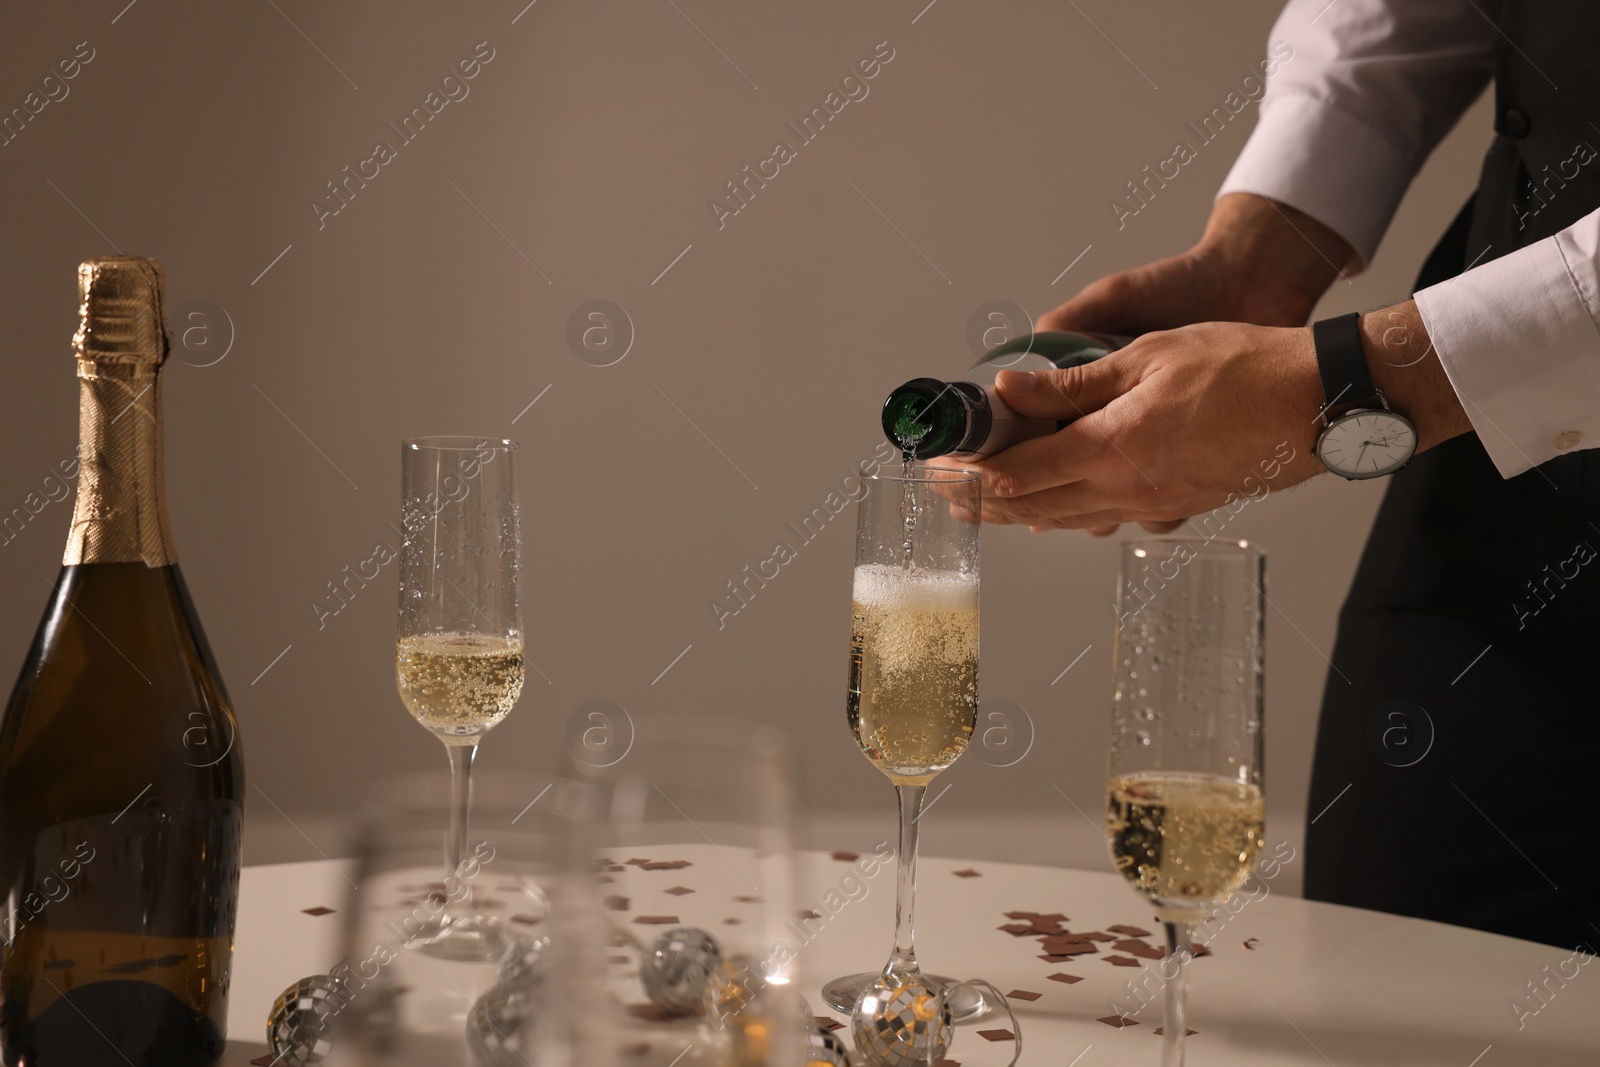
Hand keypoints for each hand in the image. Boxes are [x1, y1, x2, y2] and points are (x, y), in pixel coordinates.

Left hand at [966, 321, 1327, 529]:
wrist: (1318, 404)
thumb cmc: (1243, 368)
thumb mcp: (1146, 356)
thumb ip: (1071, 383)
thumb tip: (1008, 390)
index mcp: (1111, 448)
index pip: (1016, 475)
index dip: (968, 475)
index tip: (937, 467)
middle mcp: (1125, 489)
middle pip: (1030, 508)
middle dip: (978, 501)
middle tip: (941, 490)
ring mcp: (1152, 506)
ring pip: (1065, 519)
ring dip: (1015, 514)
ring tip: (979, 505)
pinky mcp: (1176, 509)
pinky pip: (1103, 518)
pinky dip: (1064, 514)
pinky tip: (1051, 510)